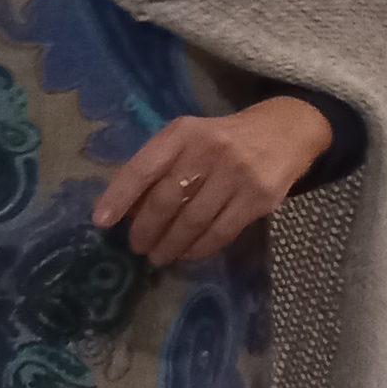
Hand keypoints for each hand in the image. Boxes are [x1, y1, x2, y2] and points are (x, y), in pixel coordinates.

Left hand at [94, 97, 329, 267]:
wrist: (284, 132)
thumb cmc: (222, 140)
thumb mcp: (187, 140)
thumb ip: (157, 167)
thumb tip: (120, 208)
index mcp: (183, 133)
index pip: (143, 168)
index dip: (119, 196)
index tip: (101, 221)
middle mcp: (209, 150)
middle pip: (166, 200)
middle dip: (146, 229)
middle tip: (136, 246)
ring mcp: (237, 175)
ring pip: (193, 221)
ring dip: (170, 244)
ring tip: (158, 255)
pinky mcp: (259, 198)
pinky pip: (221, 232)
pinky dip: (199, 248)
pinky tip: (187, 253)